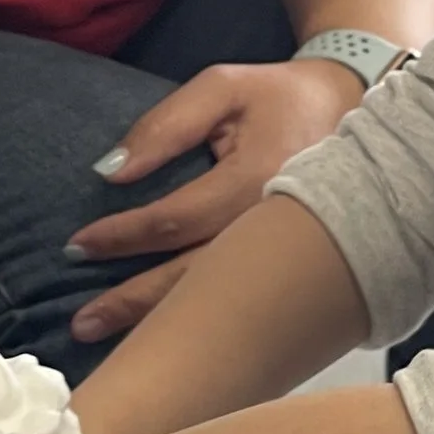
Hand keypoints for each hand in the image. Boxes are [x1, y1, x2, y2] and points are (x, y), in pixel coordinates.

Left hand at [66, 57, 366, 345]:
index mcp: (258, 179)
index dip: (123, 236)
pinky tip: (170, 344)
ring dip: (162, 326)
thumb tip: (111, 172)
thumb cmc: (280, 98)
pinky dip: (203, 325)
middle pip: (195, 277)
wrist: (355, 111)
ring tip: (110, 343)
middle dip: (133, 303)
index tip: (78, 245)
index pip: (176, 220)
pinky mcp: (298, 271)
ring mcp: (292, 257)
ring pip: (219, 302)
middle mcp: (276, 229)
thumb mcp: (222, 89)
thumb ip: (166, 125)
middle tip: (81, 324)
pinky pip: (244, 305)